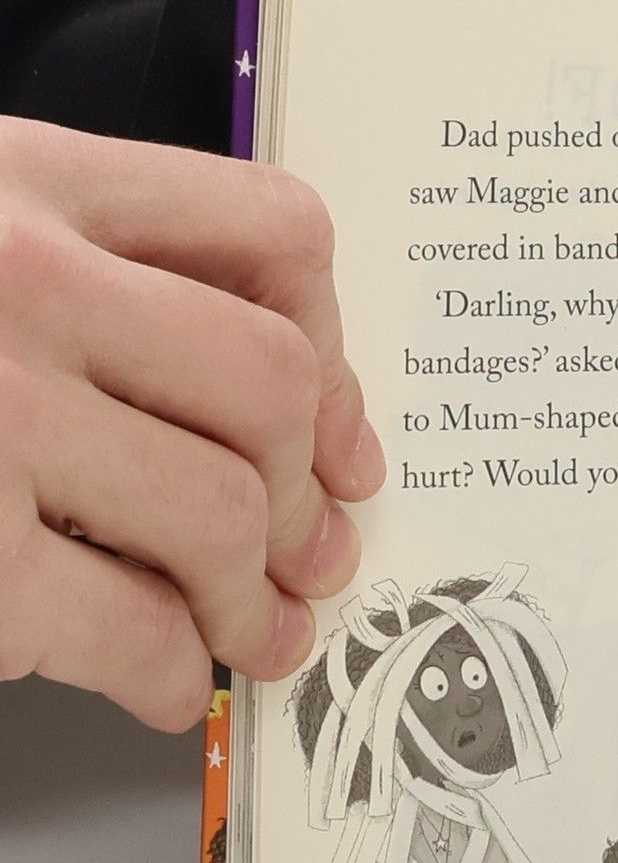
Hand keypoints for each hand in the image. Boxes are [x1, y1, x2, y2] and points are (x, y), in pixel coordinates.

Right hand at [0, 118, 384, 729]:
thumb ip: (88, 269)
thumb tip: (286, 418)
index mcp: (26, 179)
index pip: (269, 235)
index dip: (335, 349)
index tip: (340, 434)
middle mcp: (17, 278)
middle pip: (271, 384)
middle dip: (307, 493)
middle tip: (306, 556)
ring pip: (220, 509)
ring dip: (253, 596)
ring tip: (251, 634)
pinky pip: (124, 625)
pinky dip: (170, 671)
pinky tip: (165, 682)